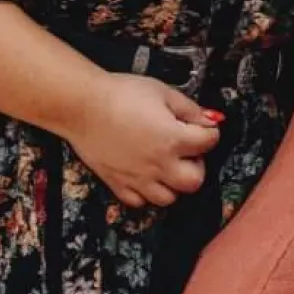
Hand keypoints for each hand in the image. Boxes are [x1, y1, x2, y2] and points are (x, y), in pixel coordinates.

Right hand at [64, 73, 220, 208]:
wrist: (82, 105)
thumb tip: (211, 119)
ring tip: (167, 163)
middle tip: (188, 150)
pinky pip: (139, 201)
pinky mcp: (117, 184)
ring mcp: (137, 178)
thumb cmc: (120, 95)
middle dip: (197, 165)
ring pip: (169, 198)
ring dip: (173, 182)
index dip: (209, 131)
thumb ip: (191, 109)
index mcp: (173, 139)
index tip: (202, 127)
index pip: (210, 142)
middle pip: (194, 181)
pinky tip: (145, 174)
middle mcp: (158, 164)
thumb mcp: (164, 92)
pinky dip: (146, 193)